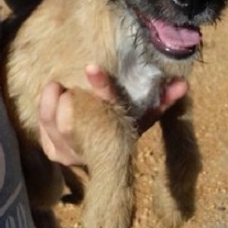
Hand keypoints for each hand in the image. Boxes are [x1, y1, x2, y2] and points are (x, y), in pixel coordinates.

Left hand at [38, 64, 187, 165]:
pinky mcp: (58, 155)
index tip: (92, 67)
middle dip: (65, 102)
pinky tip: (48, 100)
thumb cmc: (125, 128)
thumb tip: (183, 83)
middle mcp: (95, 145)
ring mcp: (73, 154)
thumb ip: (162, 99)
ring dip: (50, 107)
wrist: (109, 160)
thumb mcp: (144, 114)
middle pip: (74, 124)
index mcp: (119, 131)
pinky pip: (44, 136)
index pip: (112, 109)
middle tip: (62, 84)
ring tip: (54, 87)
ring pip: (55, 130)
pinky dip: (44, 117)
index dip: (103, 88)